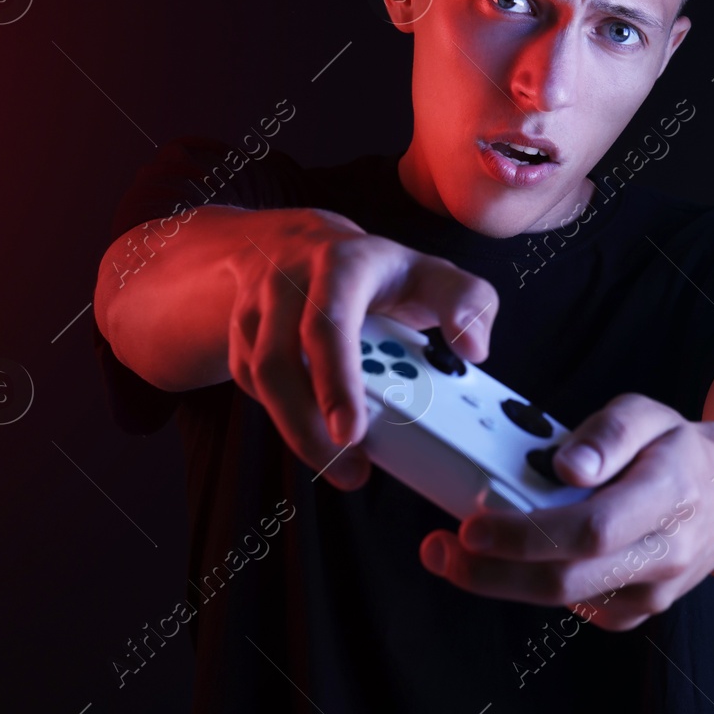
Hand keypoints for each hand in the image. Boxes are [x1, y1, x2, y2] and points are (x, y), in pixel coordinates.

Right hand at [223, 207, 499, 490]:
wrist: (300, 244)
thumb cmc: (378, 271)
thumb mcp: (432, 273)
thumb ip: (469, 301)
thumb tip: (473, 349)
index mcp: (342, 264)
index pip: (328, 323)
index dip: (336, 379)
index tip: (351, 432)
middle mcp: (290, 282)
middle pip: (279, 362)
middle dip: (307, 427)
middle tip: (350, 469)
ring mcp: (257, 308)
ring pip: (259, 379)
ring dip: (296, 431)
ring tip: (341, 466)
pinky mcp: (239, 336)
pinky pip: (250, 386)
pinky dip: (282, 415)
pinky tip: (315, 430)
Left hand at [417, 393, 713, 629]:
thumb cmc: (682, 452)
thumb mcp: (650, 414)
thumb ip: (608, 432)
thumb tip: (566, 465)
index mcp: (669, 493)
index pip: (592, 527)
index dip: (526, 532)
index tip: (472, 522)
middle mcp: (665, 552)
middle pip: (567, 579)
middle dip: (492, 572)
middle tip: (440, 548)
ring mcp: (653, 591)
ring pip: (563, 599)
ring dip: (499, 582)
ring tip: (453, 554)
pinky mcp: (636, 611)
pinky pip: (573, 607)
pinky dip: (532, 585)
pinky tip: (511, 559)